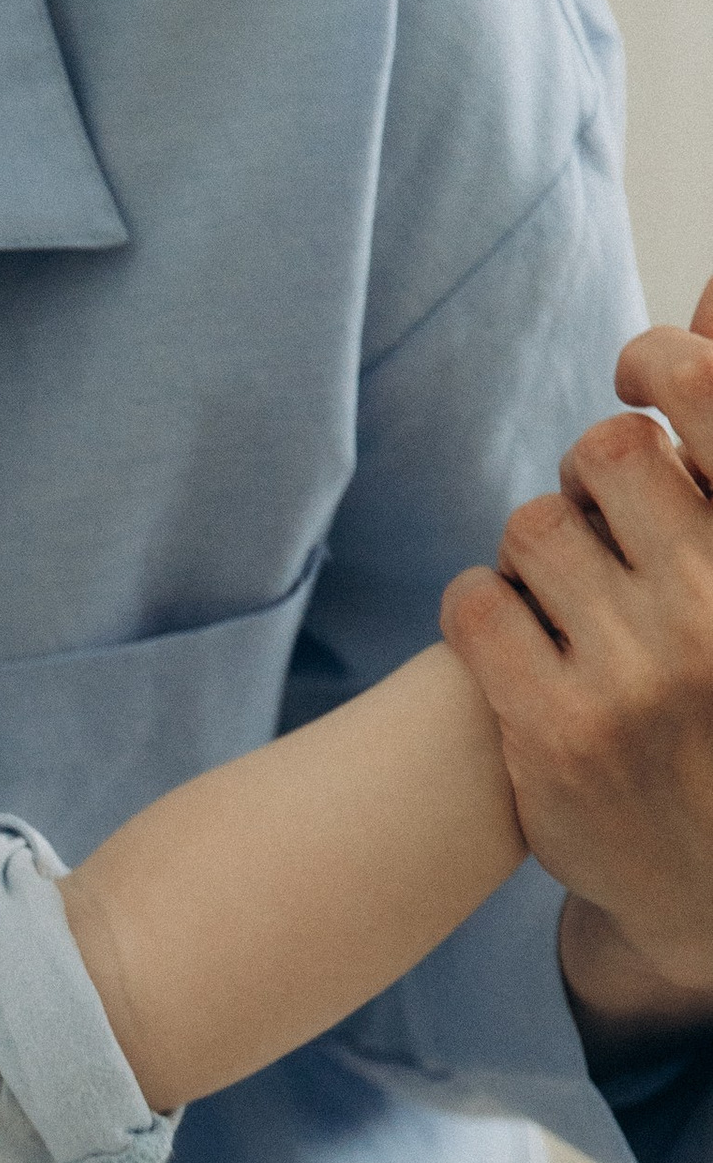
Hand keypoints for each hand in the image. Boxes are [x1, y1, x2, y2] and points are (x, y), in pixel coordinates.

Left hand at [441, 278, 712, 1052]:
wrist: (708, 876)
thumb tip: (707, 286)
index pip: (706, 397)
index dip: (660, 363)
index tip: (639, 377)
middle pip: (602, 455)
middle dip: (591, 482)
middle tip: (604, 533)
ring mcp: (636, 674)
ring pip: (533, 528)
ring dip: (538, 555)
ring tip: (570, 606)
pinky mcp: (552, 731)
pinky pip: (474, 601)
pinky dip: (485, 610)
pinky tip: (518, 643)